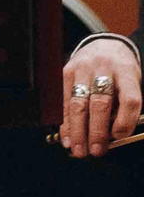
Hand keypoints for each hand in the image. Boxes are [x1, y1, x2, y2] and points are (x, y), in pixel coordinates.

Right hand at [63, 36, 140, 157]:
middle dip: (97, 130)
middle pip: (100, 102)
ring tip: (79, 149)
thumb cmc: (122, 71)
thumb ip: (125, 106)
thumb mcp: (132, 82)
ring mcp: (82, 69)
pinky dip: (65, 121)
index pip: (129, 99)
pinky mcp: (66, 72)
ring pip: (78, 103)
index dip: (125, 121)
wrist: (104, 45)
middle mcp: (104, 68)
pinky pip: (64, 100)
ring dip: (78, 129)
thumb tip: (114, 135)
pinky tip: (67, 137)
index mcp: (126, 72)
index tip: (120, 137)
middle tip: (96, 150)